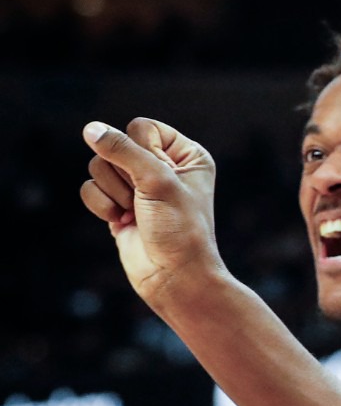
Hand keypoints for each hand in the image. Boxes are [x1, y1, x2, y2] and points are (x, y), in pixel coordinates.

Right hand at [79, 117, 225, 307]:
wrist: (173, 277)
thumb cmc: (178, 229)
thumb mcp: (156, 181)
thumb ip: (123, 150)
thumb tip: (91, 129)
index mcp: (186, 154)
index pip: (142, 128)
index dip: (142, 151)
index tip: (160, 179)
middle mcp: (163, 167)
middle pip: (116, 146)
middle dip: (124, 175)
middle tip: (145, 200)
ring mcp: (138, 187)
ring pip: (99, 166)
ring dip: (113, 192)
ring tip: (135, 212)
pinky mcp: (119, 205)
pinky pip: (90, 188)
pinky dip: (100, 204)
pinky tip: (121, 221)